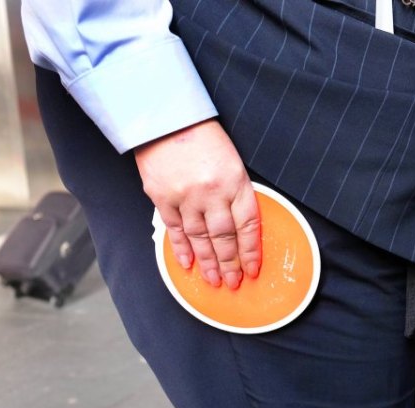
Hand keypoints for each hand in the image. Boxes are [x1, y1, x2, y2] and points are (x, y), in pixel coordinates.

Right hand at [134, 120, 260, 289]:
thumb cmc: (203, 139)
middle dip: (230, 264)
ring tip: (214, 280)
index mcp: (235, 182)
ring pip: (199, 238)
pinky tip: (188, 264)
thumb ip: (237, 194)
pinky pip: (174, 230)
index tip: (252, 270)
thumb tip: (241, 229)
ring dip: (208, 263)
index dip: (250, 252)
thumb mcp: (233, 163)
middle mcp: (211, 193)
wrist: (166, 118)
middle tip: (233, 283)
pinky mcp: (162, 197)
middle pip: (224, 238)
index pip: (248, 226)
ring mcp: (185, 197)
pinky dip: (181, 249)